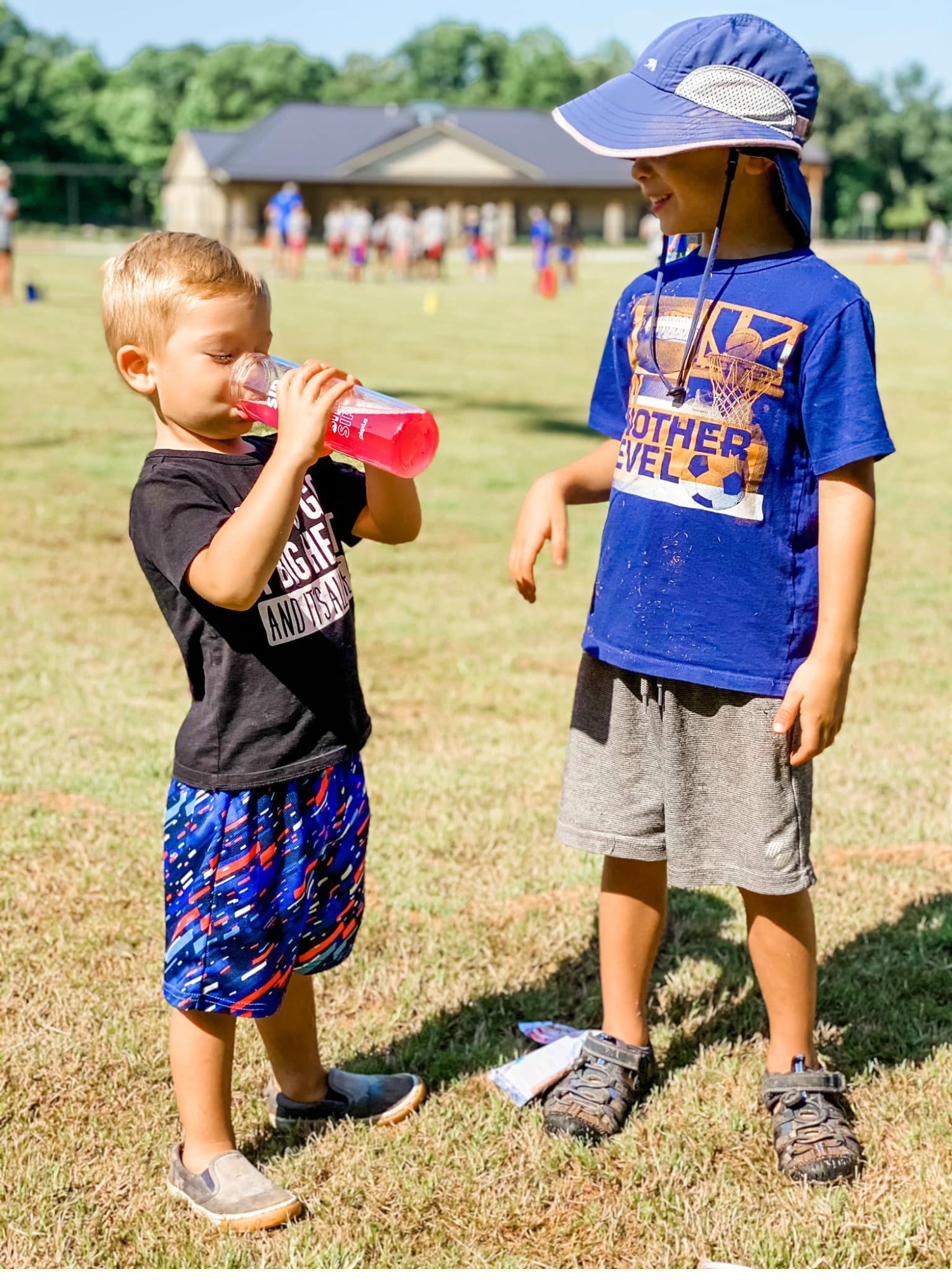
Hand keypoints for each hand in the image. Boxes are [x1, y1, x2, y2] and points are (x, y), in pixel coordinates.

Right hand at [272, 361, 355, 468]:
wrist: (291, 456)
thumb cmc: (291, 449)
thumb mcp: (291, 429)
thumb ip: (302, 427)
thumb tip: (321, 442)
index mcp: (283, 402)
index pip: (287, 378)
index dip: (297, 371)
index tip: (304, 369)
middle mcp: (293, 398)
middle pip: (304, 373)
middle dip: (315, 367)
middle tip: (324, 368)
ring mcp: (305, 403)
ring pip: (318, 378)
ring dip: (329, 372)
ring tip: (337, 373)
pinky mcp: (319, 411)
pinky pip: (333, 392)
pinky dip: (343, 386)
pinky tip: (349, 385)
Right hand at [509, 474, 567, 602]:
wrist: (544, 490)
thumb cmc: (556, 508)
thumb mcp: (562, 525)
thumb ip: (561, 545)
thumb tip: (560, 567)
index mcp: (531, 539)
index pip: (524, 566)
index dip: (527, 582)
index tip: (534, 594)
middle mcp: (521, 540)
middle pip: (516, 569)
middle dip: (522, 585)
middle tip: (532, 600)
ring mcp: (518, 539)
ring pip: (512, 564)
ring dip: (518, 580)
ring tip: (528, 594)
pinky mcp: (519, 537)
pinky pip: (514, 559)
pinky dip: (517, 571)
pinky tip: (525, 578)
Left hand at [772, 652, 852, 766]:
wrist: (834, 661)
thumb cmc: (811, 676)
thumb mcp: (793, 694)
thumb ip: (786, 714)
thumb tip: (777, 732)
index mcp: (815, 721)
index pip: (809, 749)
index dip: (800, 758)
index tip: (791, 761)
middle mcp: (829, 722)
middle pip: (820, 747)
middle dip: (808, 754)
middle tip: (795, 755)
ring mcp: (837, 716)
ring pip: (829, 740)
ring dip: (817, 746)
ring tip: (804, 745)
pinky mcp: (841, 710)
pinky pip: (834, 731)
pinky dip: (825, 737)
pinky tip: (818, 730)